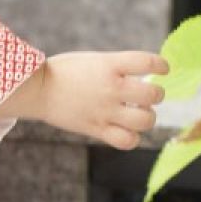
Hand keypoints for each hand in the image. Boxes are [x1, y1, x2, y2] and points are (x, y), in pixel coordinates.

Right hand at [37, 51, 168, 148]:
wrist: (37, 89)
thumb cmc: (64, 71)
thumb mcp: (94, 60)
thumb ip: (118, 68)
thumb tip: (144, 77)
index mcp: (109, 65)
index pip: (147, 62)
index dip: (162, 65)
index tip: (163, 68)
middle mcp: (110, 88)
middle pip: (152, 95)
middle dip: (156, 95)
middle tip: (147, 95)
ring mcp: (104, 110)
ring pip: (145, 120)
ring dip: (147, 117)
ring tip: (138, 114)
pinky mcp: (97, 129)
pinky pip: (127, 141)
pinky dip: (132, 137)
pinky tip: (127, 130)